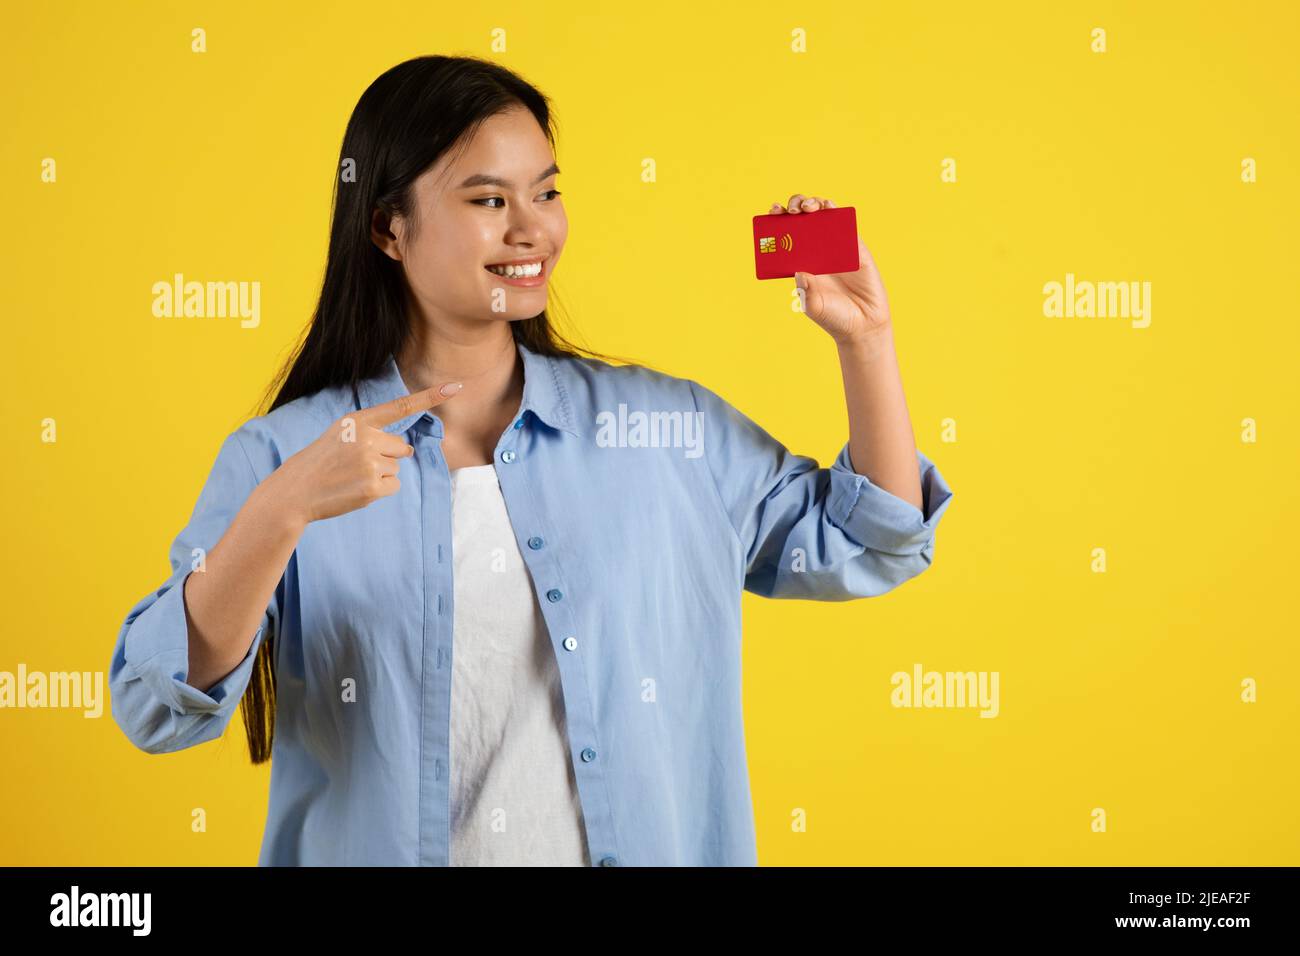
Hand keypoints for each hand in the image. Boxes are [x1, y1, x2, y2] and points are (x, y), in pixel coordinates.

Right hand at [261, 382, 463, 524]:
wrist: (295, 491)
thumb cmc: (321, 462)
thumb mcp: (341, 434)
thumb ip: (371, 432)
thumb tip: (406, 448)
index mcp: (358, 421)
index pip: (401, 406)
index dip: (430, 397)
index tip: (455, 386)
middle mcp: (366, 438)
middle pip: (402, 448)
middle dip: (385, 457)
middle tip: (354, 464)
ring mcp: (370, 463)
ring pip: (396, 468)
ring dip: (380, 475)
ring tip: (351, 477)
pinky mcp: (372, 487)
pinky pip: (394, 486)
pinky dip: (379, 491)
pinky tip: (357, 489)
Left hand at [769, 193, 892, 345]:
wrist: (863, 325)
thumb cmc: (834, 317)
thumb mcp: (813, 306)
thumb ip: (806, 291)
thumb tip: (800, 272)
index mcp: (801, 261)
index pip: (786, 234)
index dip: (778, 220)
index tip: (772, 212)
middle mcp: (816, 250)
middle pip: (802, 219)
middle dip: (794, 206)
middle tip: (791, 211)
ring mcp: (836, 246)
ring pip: (823, 216)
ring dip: (813, 203)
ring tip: (807, 207)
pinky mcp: (856, 247)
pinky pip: (845, 225)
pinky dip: (836, 211)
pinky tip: (828, 205)